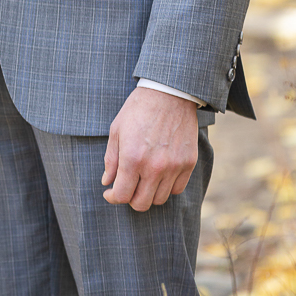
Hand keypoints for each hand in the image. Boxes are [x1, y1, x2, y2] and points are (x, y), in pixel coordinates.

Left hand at [102, 86, 198, 211]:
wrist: (168, 92)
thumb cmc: (138, 109)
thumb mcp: (117, 129)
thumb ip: (111, 159)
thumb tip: (107, 182)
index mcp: (132, 158)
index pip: (122, 195)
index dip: (113, 197)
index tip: (110, 192)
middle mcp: (154, 167)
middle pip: (141, 203)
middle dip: (130, 199)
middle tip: (126, 187)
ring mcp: (173, 167)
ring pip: (160, 199)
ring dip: (148, 193)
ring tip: (142, 179)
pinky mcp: (188, 163)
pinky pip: (177, 189)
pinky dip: (166, 187)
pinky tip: (159, 175)